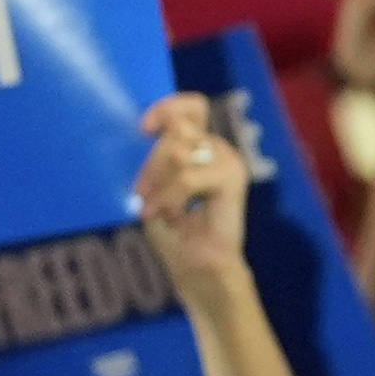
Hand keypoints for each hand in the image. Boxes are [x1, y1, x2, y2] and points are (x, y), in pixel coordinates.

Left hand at [134, 94, 250, 287]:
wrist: (199, 269)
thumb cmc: (176, 233)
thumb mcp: (157, 188)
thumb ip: (160, 159)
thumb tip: (154, 132)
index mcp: (204, 147)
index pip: (193, 106)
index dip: (169, 108)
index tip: (144, 130)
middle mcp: (219, 149)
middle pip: (178, 127)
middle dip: (153, 161)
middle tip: (142, 191)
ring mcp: (229, 161)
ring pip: (179, 149)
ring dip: (159, 179)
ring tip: (153, 207)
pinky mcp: (232, 178)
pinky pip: (188, 176)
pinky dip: (169, 196)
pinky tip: (164, 214)